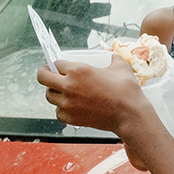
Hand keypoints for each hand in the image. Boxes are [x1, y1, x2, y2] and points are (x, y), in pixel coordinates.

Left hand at [38, 56, 154, 142]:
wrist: (130, 115)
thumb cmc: (126, 92)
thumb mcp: (121, 68)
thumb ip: (113, 58)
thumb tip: (113, 55)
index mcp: (78, 70)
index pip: (56, 63)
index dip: (57, 64)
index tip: (58, 66)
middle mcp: (69, 86)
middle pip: (43, 78)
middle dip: (45, 74)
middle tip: (50, 75)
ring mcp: (68, 103)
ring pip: (49, 95)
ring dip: (54, 92)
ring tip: (64, 91)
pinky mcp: (70, 118)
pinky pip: (58, 111)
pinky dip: (62, 108)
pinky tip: (72, 105)